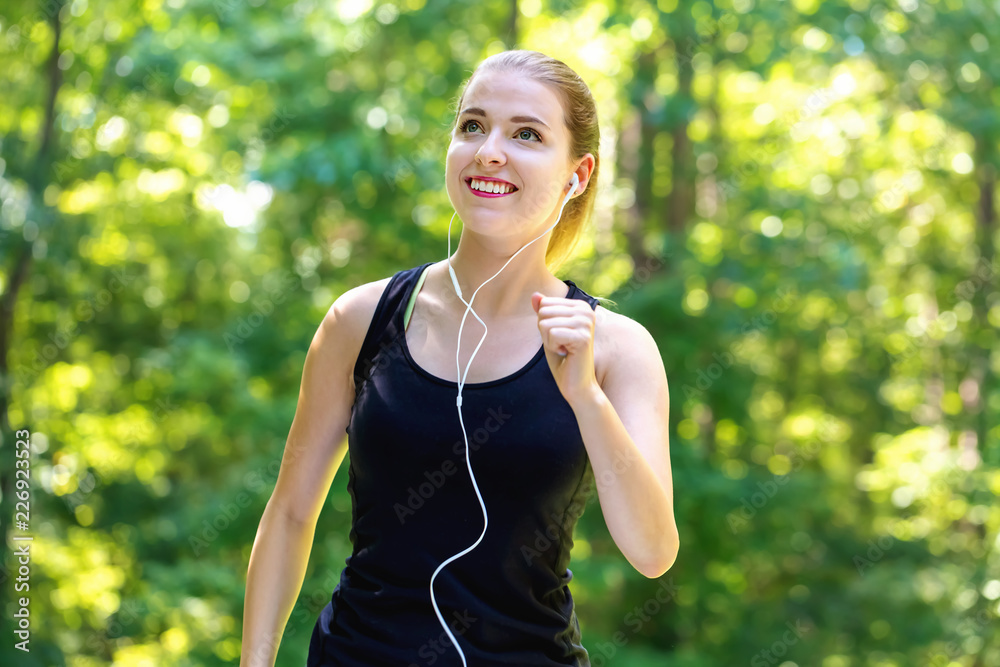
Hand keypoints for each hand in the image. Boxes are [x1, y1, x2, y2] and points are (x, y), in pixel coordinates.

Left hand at [531, 291, 598, 407]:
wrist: (576, 384)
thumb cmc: (563, 358)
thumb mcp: (549, 331)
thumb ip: (544, 311)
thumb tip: (534, 294)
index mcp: (580, 305)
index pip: (544, 304)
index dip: (545, 324)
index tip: (560, 337)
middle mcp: (586, 310)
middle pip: (543, 311)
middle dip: (545, 332)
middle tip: (561, 345)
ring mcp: (586, 322)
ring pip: (545, 323)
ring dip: (549, 341)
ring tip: (564, 349)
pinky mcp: (583, 336)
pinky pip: (551, 334)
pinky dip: (553, 347)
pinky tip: (567, 354)